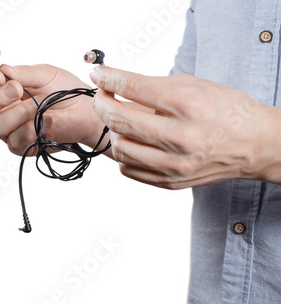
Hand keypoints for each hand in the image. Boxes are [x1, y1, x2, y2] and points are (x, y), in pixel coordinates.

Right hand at [0, 64, 104, 154]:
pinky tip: (47, 121)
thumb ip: (24, 73)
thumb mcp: (46, 74)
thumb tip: (3, 69)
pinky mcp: (22, 146)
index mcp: (1, 89)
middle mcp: (0, 111)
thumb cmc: (65, 91)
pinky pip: (15, 141)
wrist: (86, 112)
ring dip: (17, 114)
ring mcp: (9, 130)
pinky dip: (30, 129)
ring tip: (37, 105)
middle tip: (16, 90)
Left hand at [90, 66, 280, 188]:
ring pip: (119, 147)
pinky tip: (131, 141)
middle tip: (102, 96)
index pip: (132, 87)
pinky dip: (123, 153)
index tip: (98, 74)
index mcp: (188, 105)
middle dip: (102, 103)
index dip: (107, 78)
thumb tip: (114, 85)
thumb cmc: (225, 110)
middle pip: (119, 119)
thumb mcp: (193, 86)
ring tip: (120, 120)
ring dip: (112, 130)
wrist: (254, 144)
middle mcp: (181, 137)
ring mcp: (175, 164)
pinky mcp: (171, 181)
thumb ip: (152, 87)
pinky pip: (128, 169)